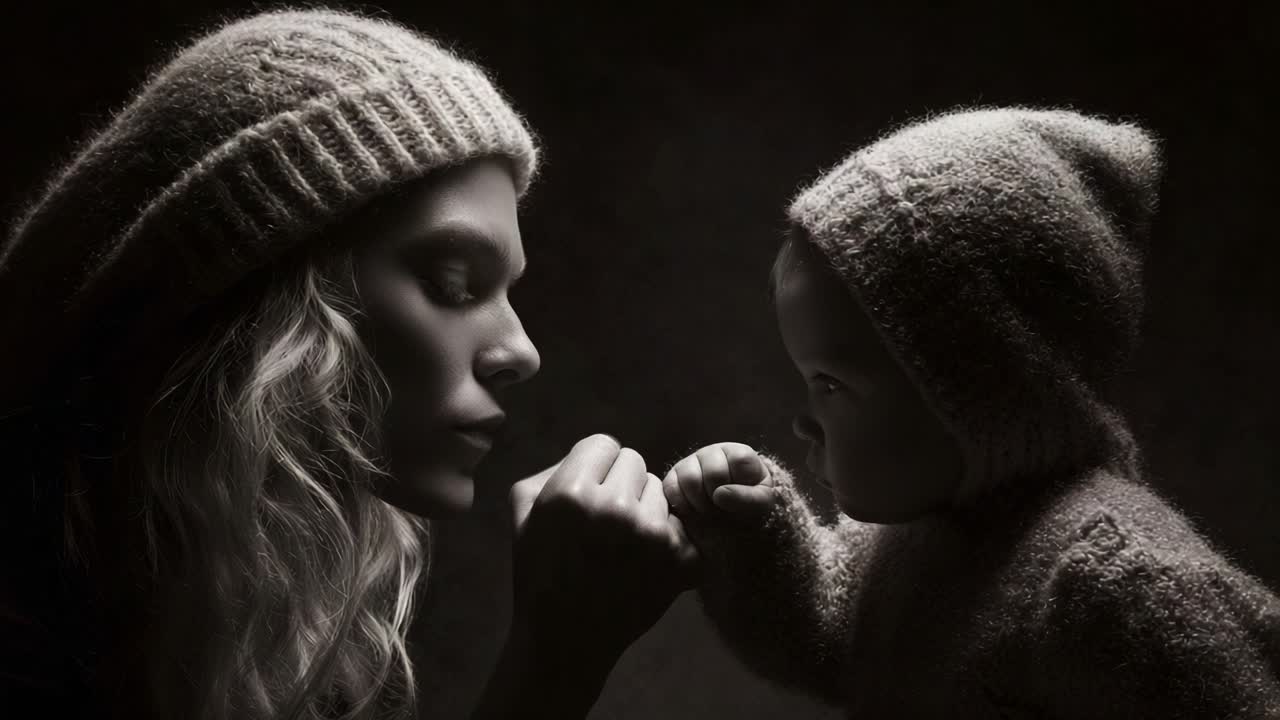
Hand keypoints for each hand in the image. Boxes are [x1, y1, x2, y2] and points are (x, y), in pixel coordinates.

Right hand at [508, 434, 697, 668]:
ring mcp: (653, 535)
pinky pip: (682, 525)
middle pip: (636, 462)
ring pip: (659, 492)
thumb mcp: (522, 513)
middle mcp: (615, 508)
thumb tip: (594, 453)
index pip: (605, 443)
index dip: (595, 467)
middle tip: (604, 524)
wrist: (565, 641)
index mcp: (572, 493)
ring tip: (621, 546)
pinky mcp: (683, 561)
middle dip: (621, 486)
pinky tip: (643, 564)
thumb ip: (553, 469)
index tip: (587, 495)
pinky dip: (668, 541)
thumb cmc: (540, 573)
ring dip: (644, 511)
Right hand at [663, 442, 776, 520]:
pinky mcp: (673, 477)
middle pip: (713, 473)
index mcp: (738, 454)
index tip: (743, 501)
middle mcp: (713, 453)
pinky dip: (683, 506)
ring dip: (701, 504)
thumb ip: (748, 498)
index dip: (740, 487)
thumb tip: (719, 494)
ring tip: (709, 512)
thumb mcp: (761, 504)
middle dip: (720, 499)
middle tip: (724, 511)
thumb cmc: (749, 507)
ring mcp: (691, 463)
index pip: (738, 461)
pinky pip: (671, 488)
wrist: (731, 521)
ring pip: (690, 478)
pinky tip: (694, 512)